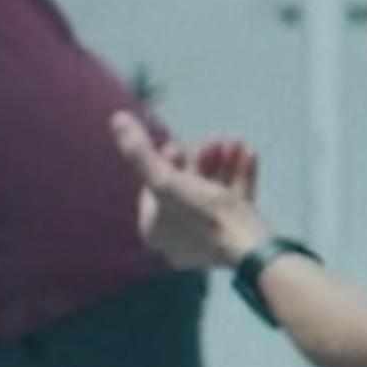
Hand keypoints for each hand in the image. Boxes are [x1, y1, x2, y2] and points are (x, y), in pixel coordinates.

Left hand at [112, 111, 267, 270]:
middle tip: (215, 139)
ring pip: (214, 192)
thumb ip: (140, 151)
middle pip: (187, 188)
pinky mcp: (239, 234)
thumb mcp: (165, 180)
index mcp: (156, 229)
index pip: (155, 189)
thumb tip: (116, 118)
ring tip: (235, 141)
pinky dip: (241, 175)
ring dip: (224, 162)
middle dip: (202, 159)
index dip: (166, 163)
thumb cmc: (202, 216)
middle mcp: (180, 237)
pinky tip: (250, 154)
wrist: (250, 248)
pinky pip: (237, 200)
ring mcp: (211, 237)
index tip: (178, 145)